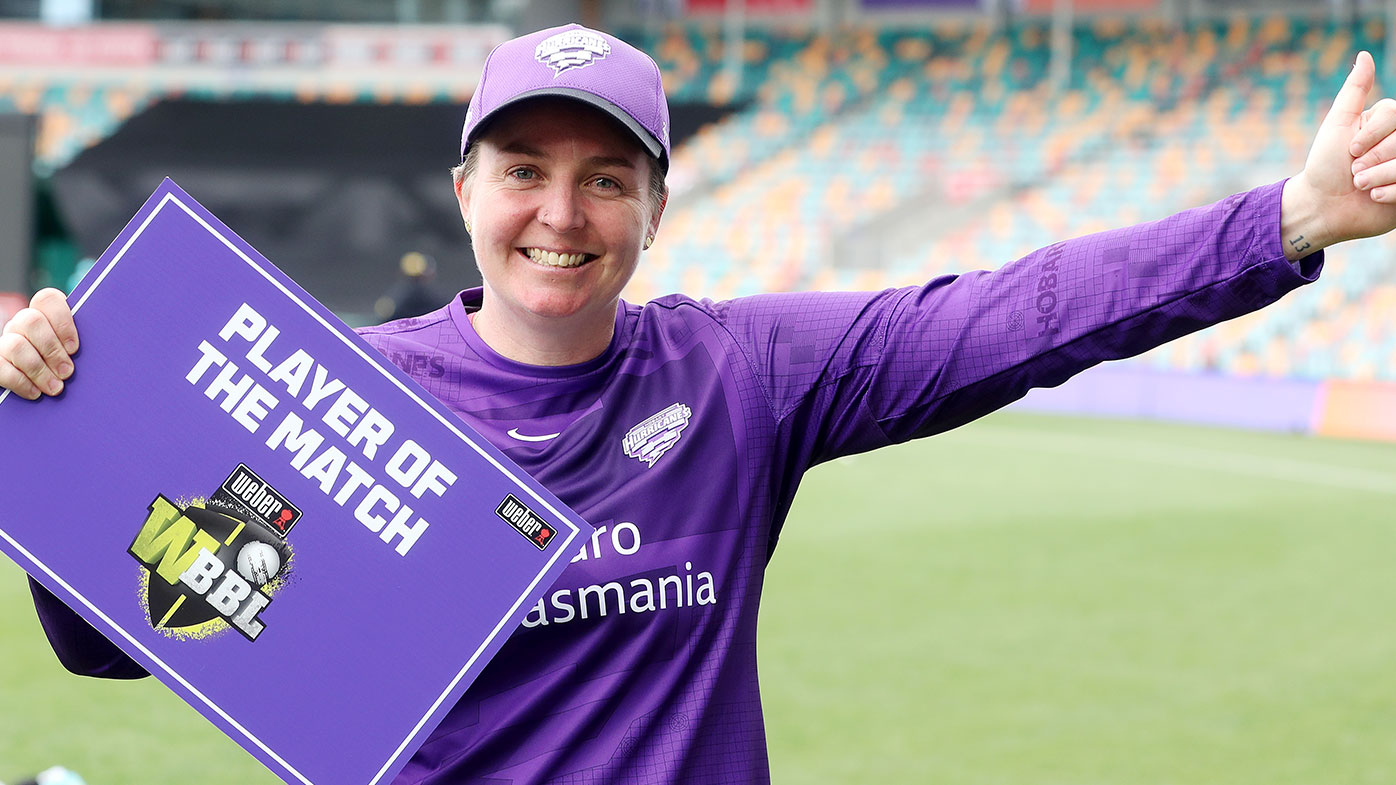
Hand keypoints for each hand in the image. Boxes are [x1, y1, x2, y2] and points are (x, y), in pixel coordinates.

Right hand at [0, 288, 78, 399]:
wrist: (48, 378)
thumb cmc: (70, 360)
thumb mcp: (78, 348)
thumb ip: (84, 343)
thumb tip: (108, 352)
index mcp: (45, 313)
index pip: (47, 299)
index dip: (62, 322)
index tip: (75, 348)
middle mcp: (23, 322)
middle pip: (31, 321)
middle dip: (52, 350)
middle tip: (68, 372)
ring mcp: (7, 340)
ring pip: (15, 345)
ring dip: (38, 369)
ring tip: (55, 387)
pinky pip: (1, 368)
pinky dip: (20, 382)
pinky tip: (35, 392)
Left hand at [1282, 50, 1395, 258]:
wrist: (1322, 205)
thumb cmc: (1326, 164)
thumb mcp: (1337, 124)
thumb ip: (1354, 90)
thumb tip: (1364, 55)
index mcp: (1391, 122)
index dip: (1371, 136)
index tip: (1350, 150)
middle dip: (1372, 159)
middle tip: (1354, 172)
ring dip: (1377, 177)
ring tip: (1361, 186)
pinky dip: (1387, 194)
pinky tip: (1373, 198)